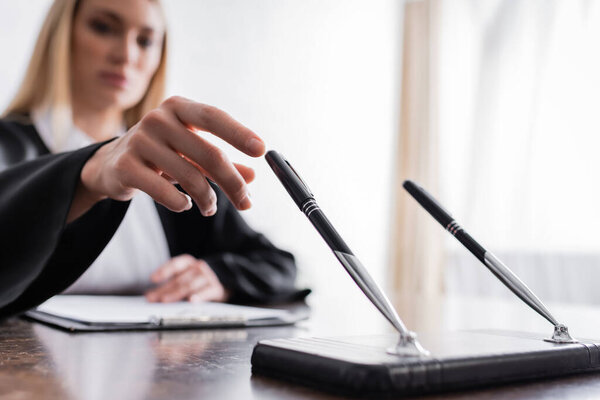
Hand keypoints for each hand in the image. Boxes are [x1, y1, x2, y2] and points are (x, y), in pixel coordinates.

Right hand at [73, 96, 263, 220]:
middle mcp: (157, 119)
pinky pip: (166, 192)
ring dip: (208, 199)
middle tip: (246, 203)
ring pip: (190, 177)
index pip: (213, 117)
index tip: (261, 150)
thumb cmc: (160, 155)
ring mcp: (139, 141)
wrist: (111, 164)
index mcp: (177, 107)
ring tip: (210, 208)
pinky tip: (184, 205)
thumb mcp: (190, 154)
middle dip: (233, 183)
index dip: (238, 132)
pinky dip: (181, 204)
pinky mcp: (125, 166)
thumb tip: (252, 176)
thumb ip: (220, 163)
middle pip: (209, 154)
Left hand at [145, 254, 229, 302]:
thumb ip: (171, 284)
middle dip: (164, 289)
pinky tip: (192, 301)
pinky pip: (207, 292)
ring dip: (176, 294)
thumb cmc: (199, 280)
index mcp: (189, 263)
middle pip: (179, 279)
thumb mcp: (186, 277)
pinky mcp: (217, 288)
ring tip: (165, 300)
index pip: (176, 264)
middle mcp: (199, 268)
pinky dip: (199, 296)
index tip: (153, 278)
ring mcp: (208, 278)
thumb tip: (151, 295)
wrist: (227, 280)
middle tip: (152, 298)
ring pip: (190, 285)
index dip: (164, 270)